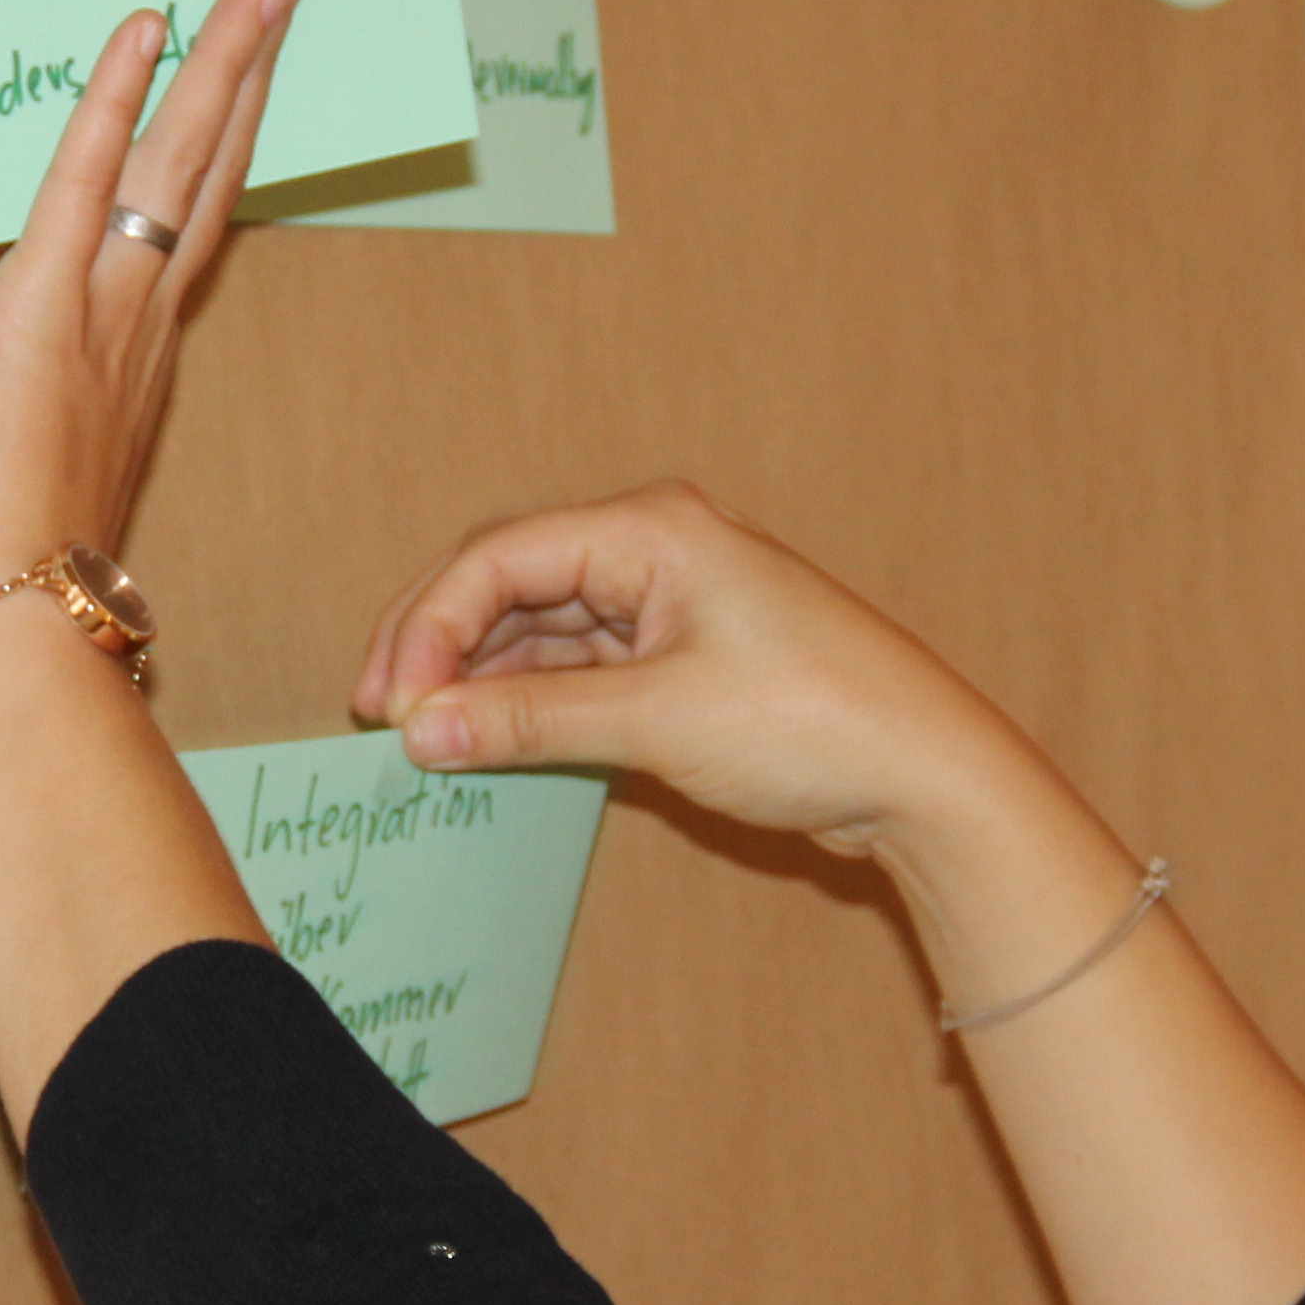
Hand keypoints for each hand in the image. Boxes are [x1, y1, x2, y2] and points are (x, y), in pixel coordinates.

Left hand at [0, 0, 304, 617]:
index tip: (233, 70)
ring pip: (186, 159)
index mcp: (113, 356)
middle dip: (250, 70)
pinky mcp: (48, 303)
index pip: (172, 224)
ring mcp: (106, 311)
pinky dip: (116, 98)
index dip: (207, 143)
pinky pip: (90, 178)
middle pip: (207, 168)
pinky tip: (145, 23)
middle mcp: (132, 323)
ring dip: (230, 61)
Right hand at [348, 482, 1040, 861]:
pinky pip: (580, 666)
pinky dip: (531, 700)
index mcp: (652, 530)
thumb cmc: (816, 723)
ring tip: (424, 737)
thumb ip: (532, 722)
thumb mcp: (658, 721)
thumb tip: (423, 730)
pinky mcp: (682, 656)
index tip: (392, 705)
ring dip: (481, 677)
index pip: (501, 558)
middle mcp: (655, 549)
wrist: (924, 774)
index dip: (430, 627)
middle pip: (510, 582)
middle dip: (439, 645)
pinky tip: (489, 738)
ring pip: (540, 628)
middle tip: (380, 716)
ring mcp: (669, 602)